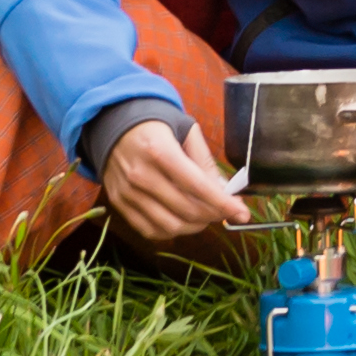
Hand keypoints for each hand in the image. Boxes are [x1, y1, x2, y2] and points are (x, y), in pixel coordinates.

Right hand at [101, 113, 252, 245]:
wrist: (113, 123)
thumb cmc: (155, 125)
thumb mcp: (185, 130)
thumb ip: (205, 161)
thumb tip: (225, 191)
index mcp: (159, 150)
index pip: (197, 186)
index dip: (222, 203)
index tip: (242, 213)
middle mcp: (140, 175)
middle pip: (185, 209)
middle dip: (213, 215)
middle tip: (226, 211)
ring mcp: (127, 192)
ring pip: (169, 225)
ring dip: (195, 226)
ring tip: (206, 215)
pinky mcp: (119, 204)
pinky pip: (149, 230)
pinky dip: (172, 231)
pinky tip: (184, 220)